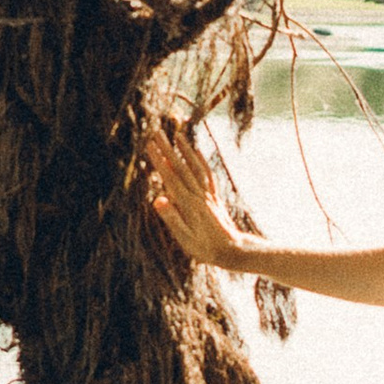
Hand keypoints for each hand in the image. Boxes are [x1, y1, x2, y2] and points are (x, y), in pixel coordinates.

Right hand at [148, 129, 252, 270]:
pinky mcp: (214, 197)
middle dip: (168, 149)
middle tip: (157, 133)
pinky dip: (202, 161)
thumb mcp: (185, 239)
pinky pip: (208, 174)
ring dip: (186, 150)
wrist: (234, 251)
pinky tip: (197, 151)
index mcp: (189, 204)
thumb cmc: (206, 249)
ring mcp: (208, 195)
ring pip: (196, 167)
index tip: (150, 145)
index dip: (159, 161)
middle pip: (181, 168)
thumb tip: (158, 199)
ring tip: (178, 134)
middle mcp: (199, 195)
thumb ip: (172, 218)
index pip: (170, 178)